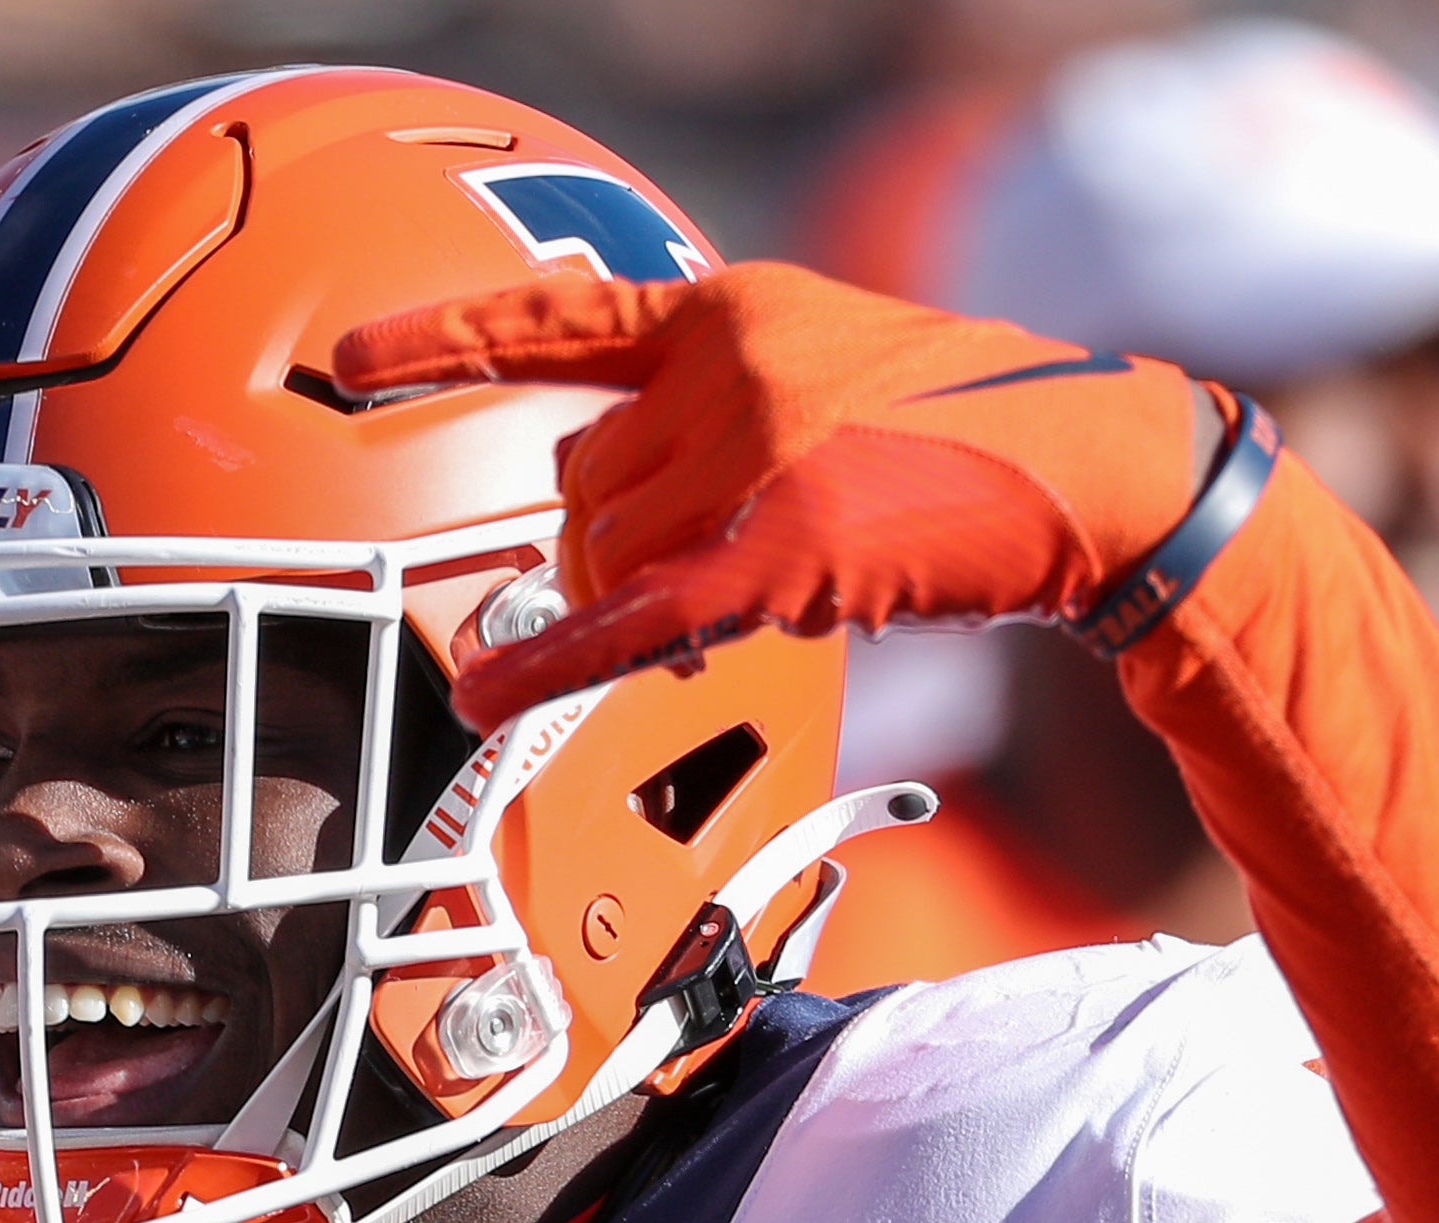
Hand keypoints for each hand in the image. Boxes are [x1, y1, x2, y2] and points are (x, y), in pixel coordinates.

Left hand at [331, 263, 1224, 729]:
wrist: (1088, 470)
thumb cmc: (961, 430)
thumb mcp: (822, 367)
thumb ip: (710, 400)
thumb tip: (600, 484)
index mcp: (728, 308)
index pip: (556, 320)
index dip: (443, 343)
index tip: (350, 365)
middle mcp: (728, 363)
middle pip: (578, 485)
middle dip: (608, 551)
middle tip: (689, 582)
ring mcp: (755, 451)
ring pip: (606, 557)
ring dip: (642, 603)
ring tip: (731, 608)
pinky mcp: (783, 548)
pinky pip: (633, 618)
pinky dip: (551, 663)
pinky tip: (485, 698)